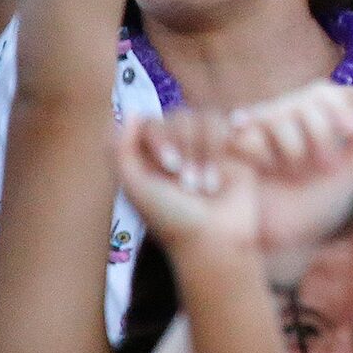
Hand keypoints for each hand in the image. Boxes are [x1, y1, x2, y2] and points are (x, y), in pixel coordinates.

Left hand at [116, 112, 266, 267]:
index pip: (148, 122)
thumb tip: (132, 112)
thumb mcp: (135, 187)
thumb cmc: (172, 220)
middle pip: (176, 117)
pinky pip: (224, 126)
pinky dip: (219, 152)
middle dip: (183, 147)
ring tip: (202, 187)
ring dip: (201, 153)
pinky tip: (217, 182)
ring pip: (201, 119)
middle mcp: (177, 148)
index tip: (167, 165)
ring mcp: (204, 147)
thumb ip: (120, 150)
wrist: (216, 240)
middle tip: (186, 182)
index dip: (158, 136)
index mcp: (149, 156)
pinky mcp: (232, 149)